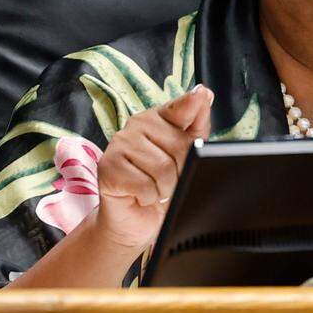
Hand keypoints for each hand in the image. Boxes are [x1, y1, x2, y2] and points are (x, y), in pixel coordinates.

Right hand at [93, 84, 212, 249]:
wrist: (134, 219)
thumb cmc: (162, 186)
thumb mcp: (186, 156)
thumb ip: (195, 127)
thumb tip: (204, 93)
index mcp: (159, 118)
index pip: (181, 106)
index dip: (193, 104)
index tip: (202, 95)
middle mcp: (137, 124)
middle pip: (180, 147)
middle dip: (181, 173)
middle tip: (169, 180)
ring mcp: (119, 143)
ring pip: (163, 169)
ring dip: (165, 189)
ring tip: (155, 189)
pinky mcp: (108, 167)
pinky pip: (145, 186)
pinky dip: (149, 198)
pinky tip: (141, 196)